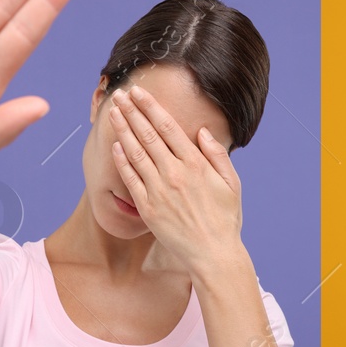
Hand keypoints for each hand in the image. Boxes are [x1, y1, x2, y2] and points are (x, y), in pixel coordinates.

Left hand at [109, 84, 245, 272]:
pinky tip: (115, 145)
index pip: (168, 127)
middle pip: (147, 134)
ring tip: (113, 113)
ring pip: (136, 152)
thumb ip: (217, 156)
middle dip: (131, 111)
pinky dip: (122, 160)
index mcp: (196, 164)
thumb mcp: (232, 184)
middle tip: (119, 95)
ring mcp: (159, 190)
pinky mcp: (148, 207)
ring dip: (123, 129)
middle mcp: (175, 173)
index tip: (138, 92)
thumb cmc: (225, 219)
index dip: (150, 107)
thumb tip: (202, 132)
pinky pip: (130, 178)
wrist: (213, 254)